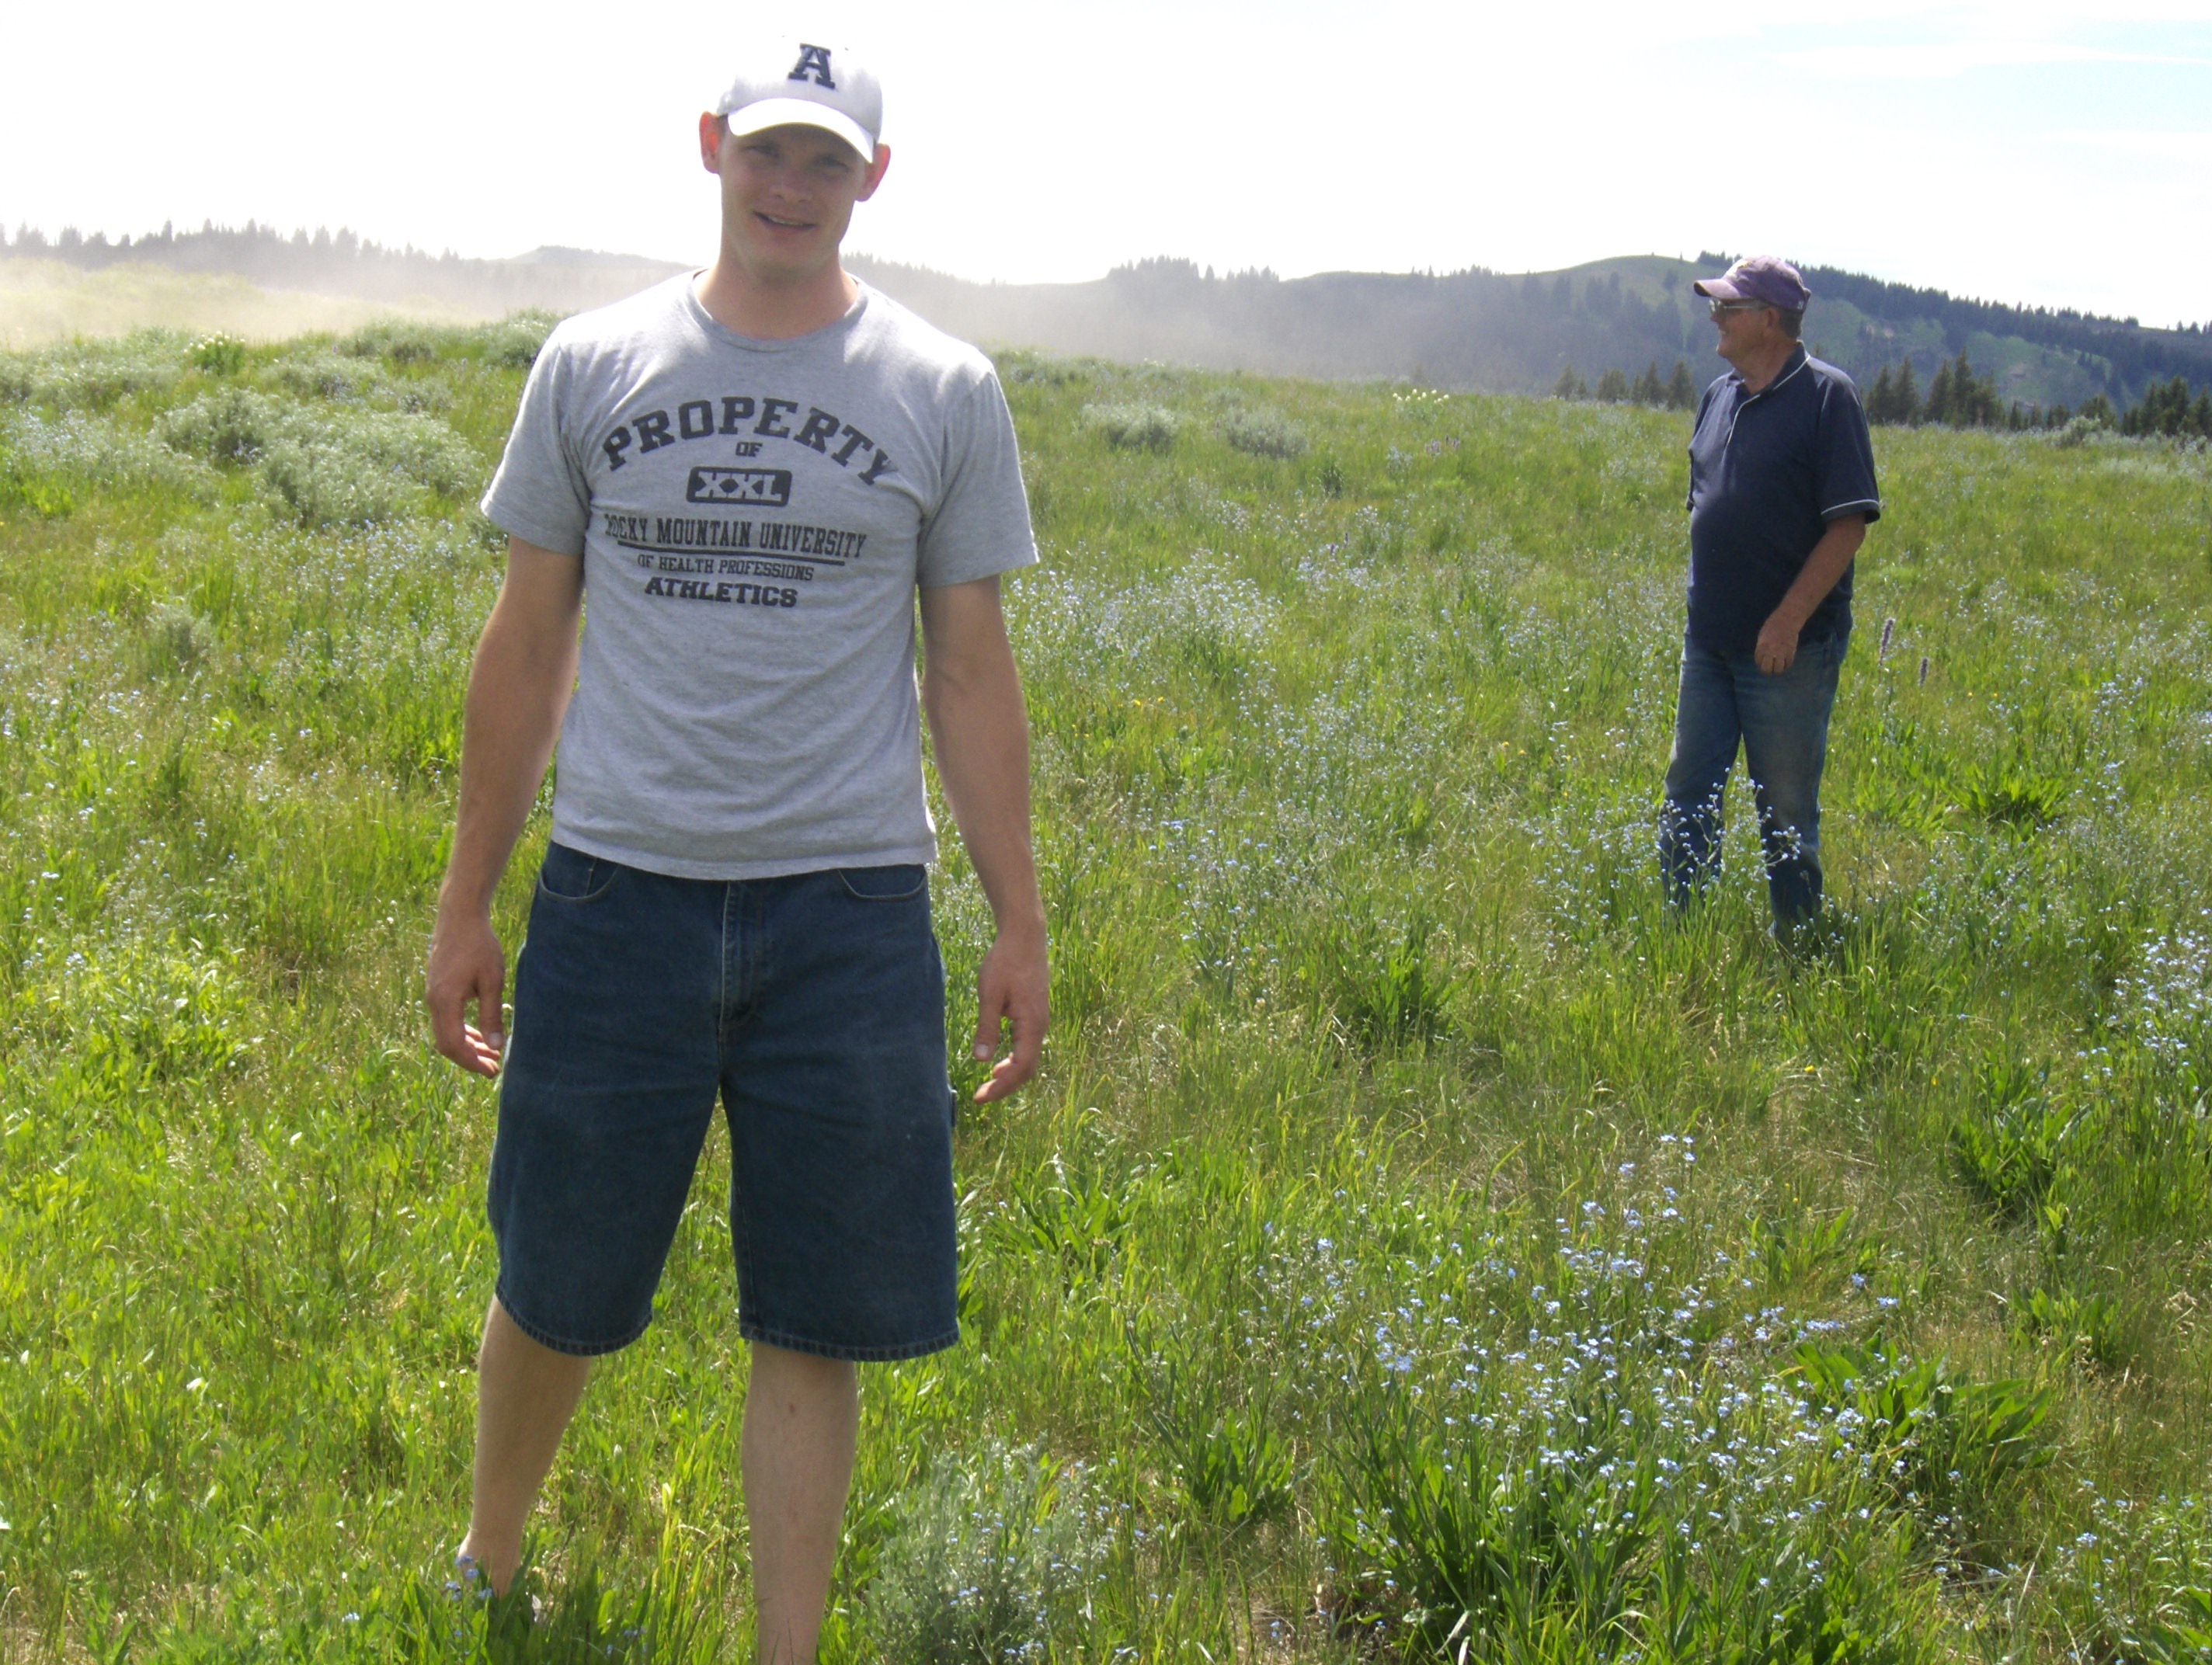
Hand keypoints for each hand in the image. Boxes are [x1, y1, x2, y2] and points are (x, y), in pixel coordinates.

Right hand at [426, 906, 507, 1077]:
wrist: (459, 916)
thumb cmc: (479, 945)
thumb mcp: (492, 980)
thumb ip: (492, 1014)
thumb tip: (496, 1046)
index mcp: (444, 1001)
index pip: (453, 1044)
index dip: (471, 1062)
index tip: (492, 1071)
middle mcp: (433, 1001)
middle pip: (446, 1043)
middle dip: (470, 1059)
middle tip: (494, 1068)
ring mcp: (433, 995)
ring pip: (446, 1032)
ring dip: (468, 1046)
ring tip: (491, 1055)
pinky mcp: (437, 989)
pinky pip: (447, 1019)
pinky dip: (462, 1030)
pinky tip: (480, 1035)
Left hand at [969, 927, 1048, 1103]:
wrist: (1025, 937)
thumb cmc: (1005, 962)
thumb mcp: (990, 994)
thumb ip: (987, 1028)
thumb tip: (982, 1061)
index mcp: (1032, 1024)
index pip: (1020, 1068)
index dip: (1001, 1087)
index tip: (979, 1097)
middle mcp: (1041, 1026)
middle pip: (1028, 1069)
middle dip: (1005, 1087)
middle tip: (981, 1096)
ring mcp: (1040, 1021)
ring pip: (1029, 1059)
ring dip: (1010, 1075)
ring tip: (989, 1084)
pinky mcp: (1036, 1014)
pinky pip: (1028, 1047)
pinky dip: (1014, 1061)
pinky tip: (999, 1062)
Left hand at [1755, 612, 1801, 674]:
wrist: (1786, 620)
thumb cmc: (1773, 627)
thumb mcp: (1762, 636)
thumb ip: (1762, 647)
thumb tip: (1762, 659)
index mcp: (1761, 646)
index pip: (1758, 662)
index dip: (1760, 662)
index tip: (1764, 660)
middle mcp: (1770, 651)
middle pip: (1766, 669)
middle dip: (1768, 671)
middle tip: (1770, 669)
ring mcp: (1781, 651)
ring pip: (1778, 669)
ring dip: (1778, 670)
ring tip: (1778, 666)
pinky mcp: (1791, 651)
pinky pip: (1789, 663)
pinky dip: (1787, 665)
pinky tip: (1786, 661)